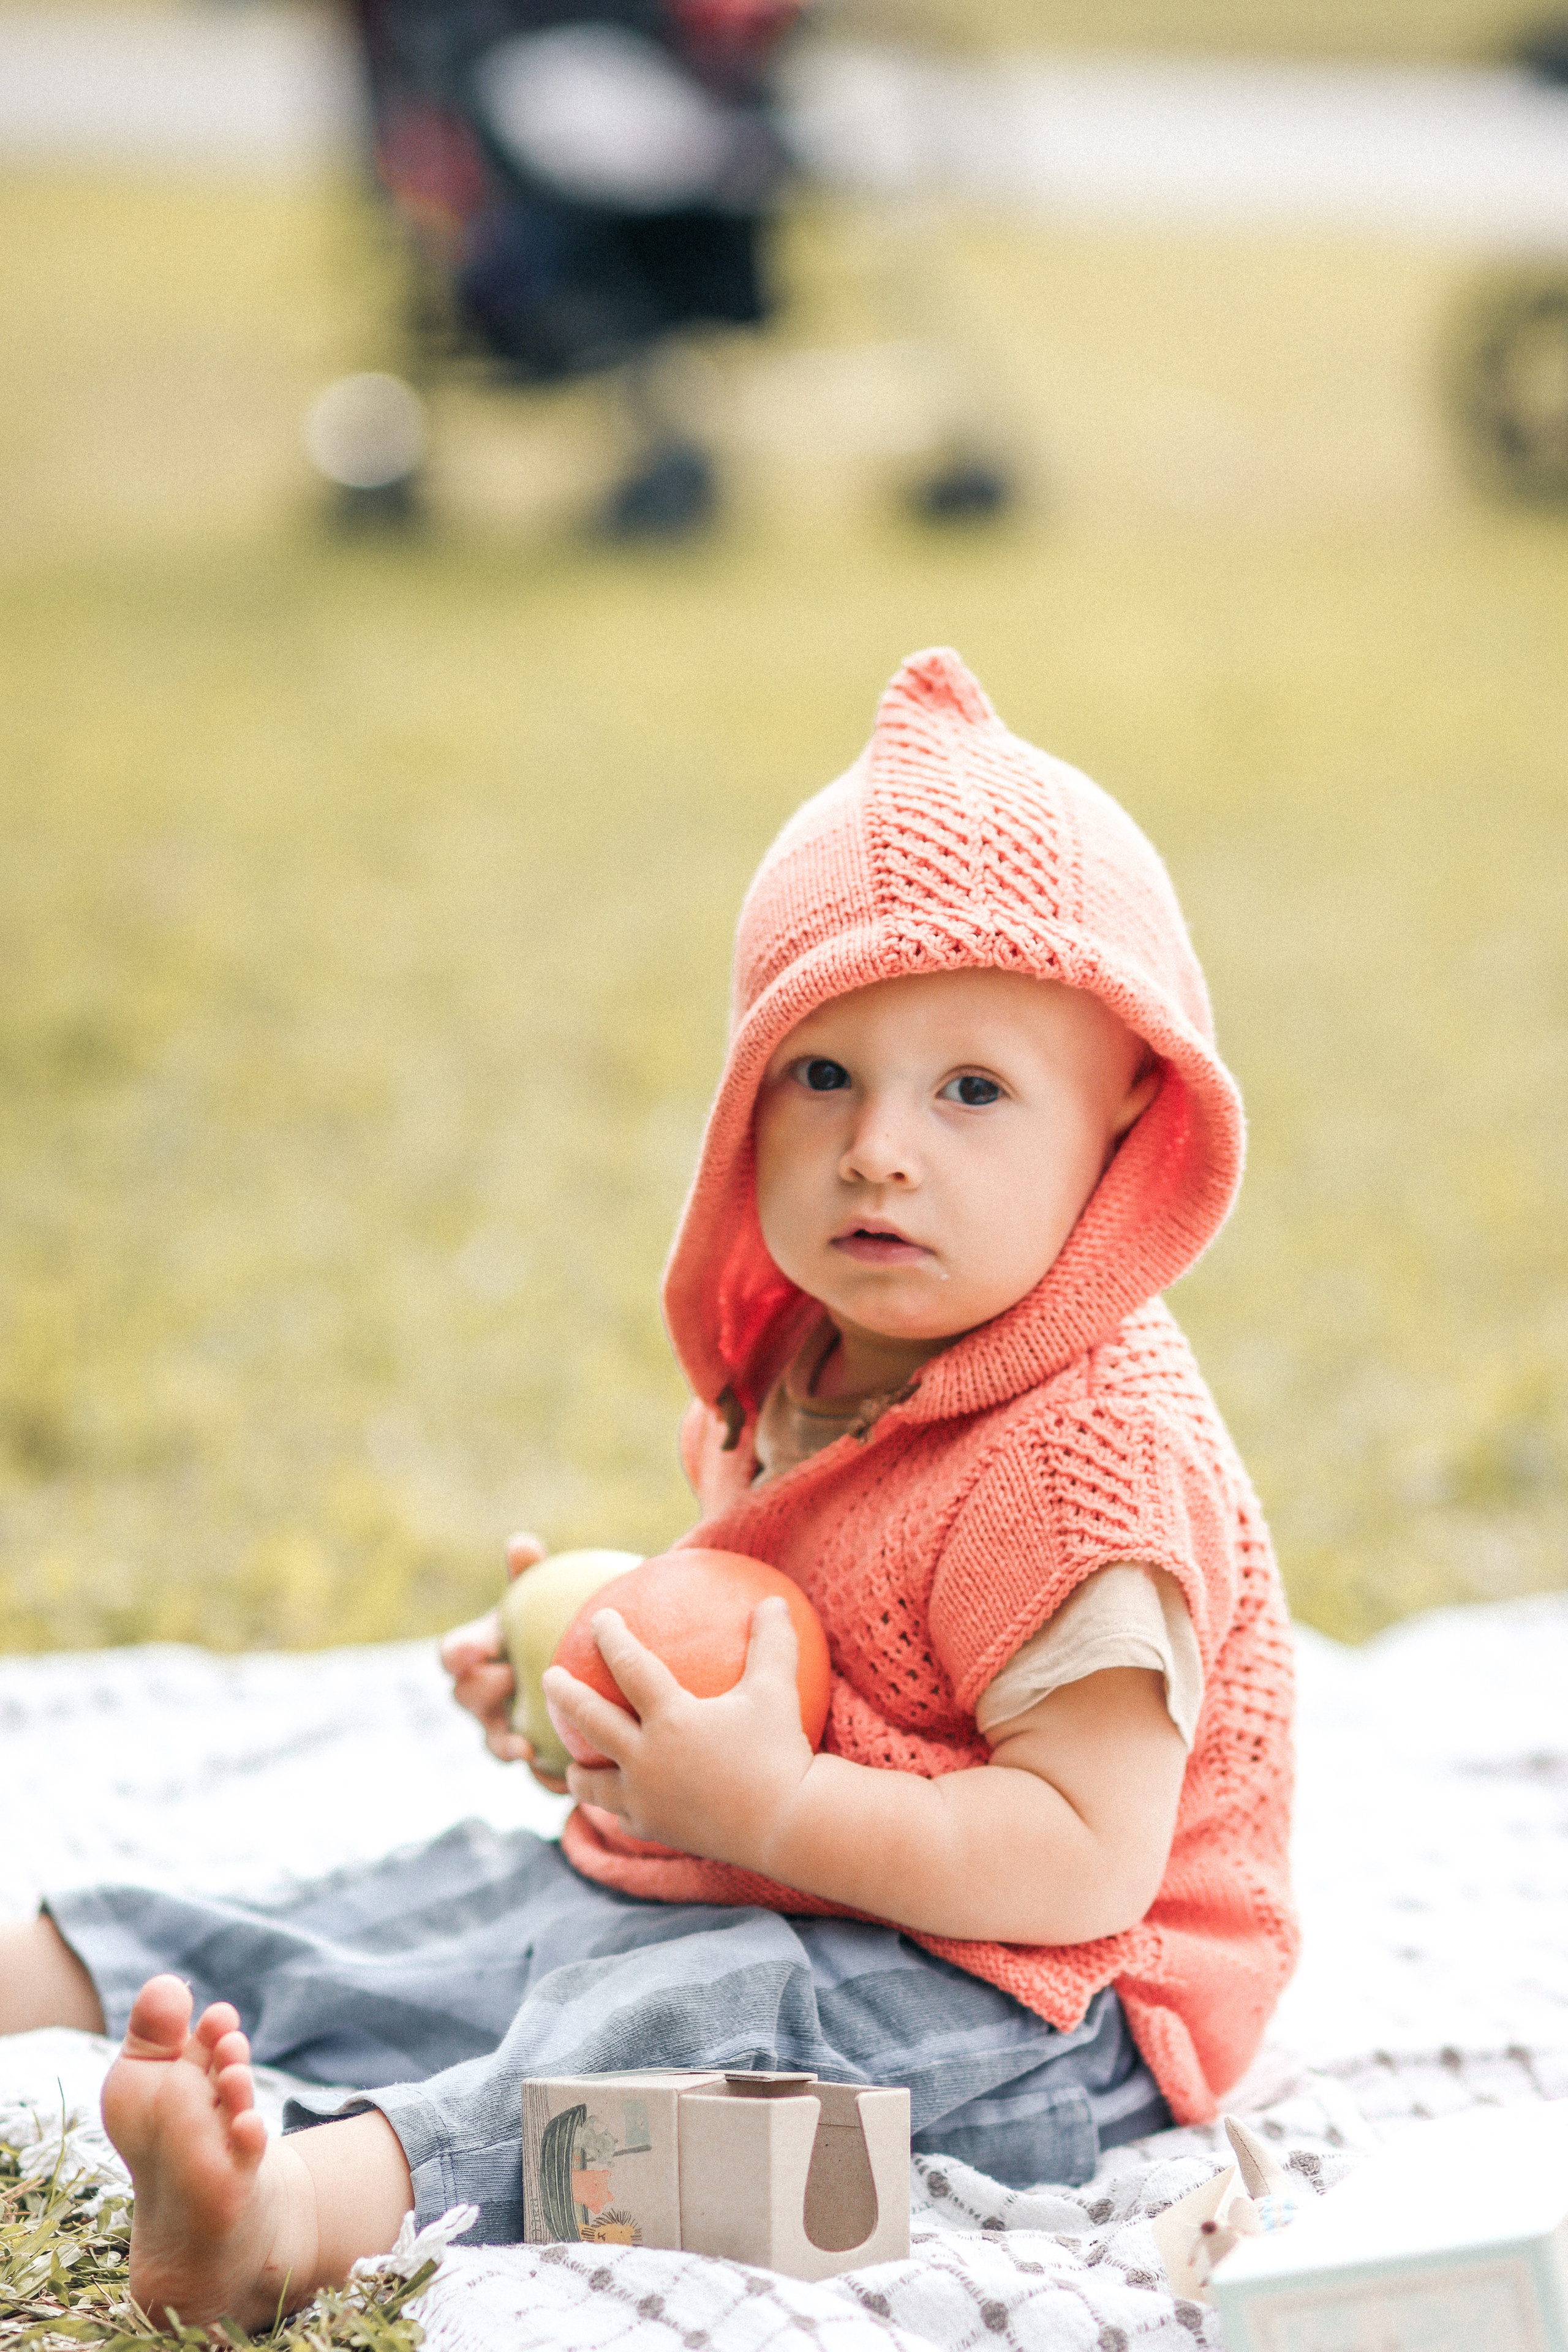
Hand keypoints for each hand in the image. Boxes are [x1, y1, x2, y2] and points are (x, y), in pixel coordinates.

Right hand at [440, 1532, 567, 1783]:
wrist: (587, 1664)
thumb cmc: (556, 1622)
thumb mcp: (546, 1598)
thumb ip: (532, 1574)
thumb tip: (522, 1544)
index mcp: (483, 1651)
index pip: (455, 1654)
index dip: (460, 1652)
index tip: (478, 1647)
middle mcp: (486, 1693)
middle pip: (467, 1698)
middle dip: (480, 1691)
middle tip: (506, 1679)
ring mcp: (505, 1727)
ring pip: (493, 1742)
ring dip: (503, 1743)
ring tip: (523, 1745)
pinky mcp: (535, 1757)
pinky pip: (533, 1774)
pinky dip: (542, 1776)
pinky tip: (563, 1776)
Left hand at [542, 1597, 815, 1867]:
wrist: (786, 1826)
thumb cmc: (780, 1752)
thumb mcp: (777, 1690)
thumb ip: (772, 1642)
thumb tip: (773, 1600)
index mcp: (670, 1718)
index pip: (630, 1667)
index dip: (611, 1638)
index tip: (599, 1619)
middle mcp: (646, 1758)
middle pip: (591, 1721)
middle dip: (564, 1696)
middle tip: (546, 1678)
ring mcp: (646, 1799)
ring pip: (593, 1783)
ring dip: (576, 1768)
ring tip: (567, 1762)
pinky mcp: (656, 1830)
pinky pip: (623, 1816)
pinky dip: (613, 1807)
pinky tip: (615, 1804)